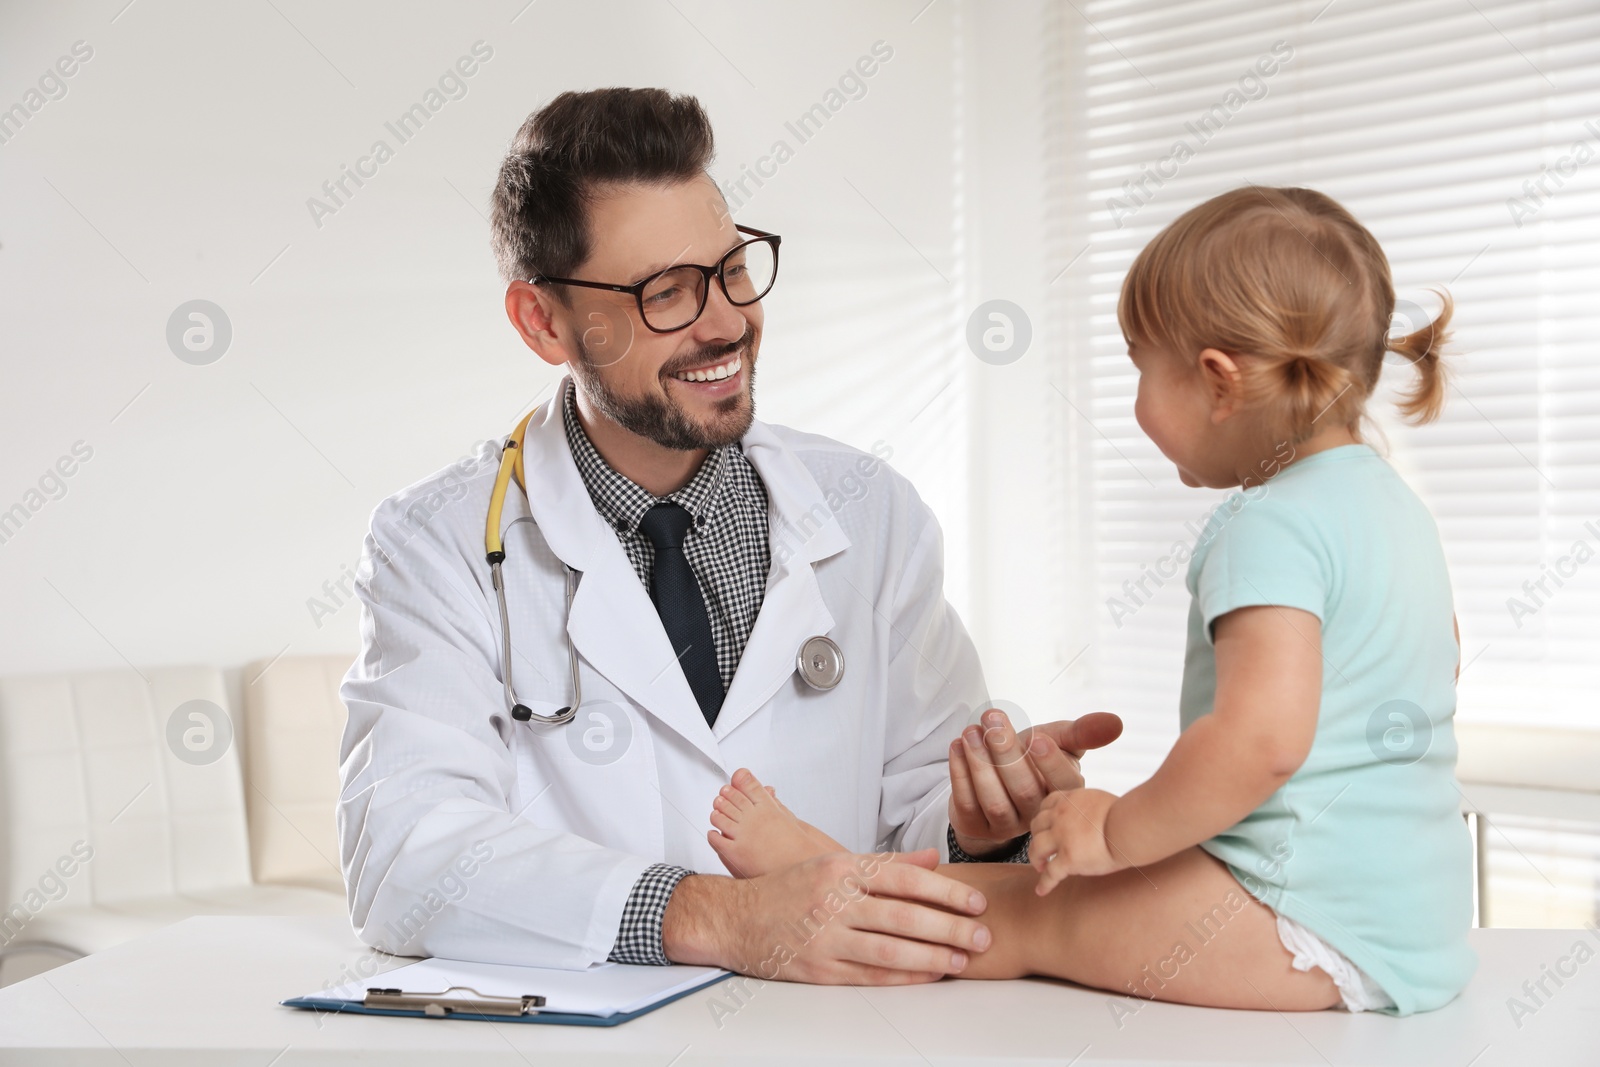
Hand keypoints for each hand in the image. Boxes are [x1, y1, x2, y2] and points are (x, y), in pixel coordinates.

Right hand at [662, 849, 992, 983]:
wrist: (734, 918)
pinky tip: (929, 976)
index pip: (903, 878)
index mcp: (840, 869)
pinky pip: (870, 976)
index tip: (976, 901)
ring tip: (963, 960)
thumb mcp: (832, 862)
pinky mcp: (819, 970)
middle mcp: (833, 902)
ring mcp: (826, 938)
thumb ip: (885, 864)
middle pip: (903, 916)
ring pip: (890, 950)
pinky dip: (904, 978)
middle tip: (982, 935)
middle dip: (949, 928)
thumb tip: (932, 859)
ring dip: (932, 957)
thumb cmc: (787, 889)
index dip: (945, 890)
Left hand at [948, 709, 1122, 856]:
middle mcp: (1037, 816)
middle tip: (993, 719)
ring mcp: (1006, 826)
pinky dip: (959, 773)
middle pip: (1023, 789)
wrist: (1000, 781)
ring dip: (979, 763)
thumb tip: (1116, 722)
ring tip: (971, 731)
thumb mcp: (1057, 741)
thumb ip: (1081, 732)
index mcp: (1063, 797)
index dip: (1050, 762)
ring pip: (993, 799)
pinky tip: (956, 746)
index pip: (1061, 783)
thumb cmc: (1034, 758)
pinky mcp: (977, 827)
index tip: (1037, 736)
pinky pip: (966, 803)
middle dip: (1006, 752)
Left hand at [1030, 788, 1124, 892]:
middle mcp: (1061, 816)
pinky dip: (1044, 883)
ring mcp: (1062, 837)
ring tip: (1040, 867)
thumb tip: (1095, 817)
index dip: (1044, 818)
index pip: (1047, 805)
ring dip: (1036, 857)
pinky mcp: (1068, 859)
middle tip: (1041, 848)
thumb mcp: (1101, 801)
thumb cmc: (1127, 815)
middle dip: (1036, 836)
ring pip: (1037, 847)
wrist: (1130, 827)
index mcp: (1070, 800)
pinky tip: (1041, 890)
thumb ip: (1090, 808)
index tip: (1044, 826)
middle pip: (1037, 825)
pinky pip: (1050, 873)